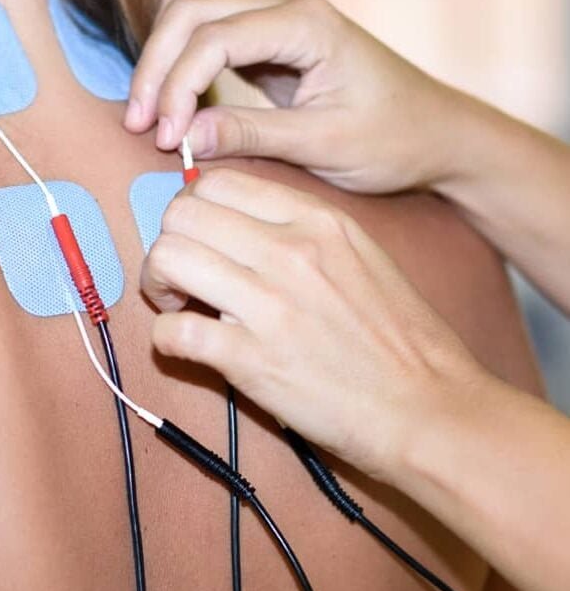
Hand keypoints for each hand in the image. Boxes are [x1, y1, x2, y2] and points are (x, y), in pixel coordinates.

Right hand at [125, 0, 460, 193]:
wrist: (434, 132)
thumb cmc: (393, 139)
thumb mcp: (324, 146)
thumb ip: (252, 136)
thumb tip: (183, 138)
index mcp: (306, 22)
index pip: (212, 38)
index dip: (177, 87)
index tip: (165, 138)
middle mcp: (286, 4)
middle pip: (187, 9)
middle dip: (156, 67)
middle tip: (141, 127)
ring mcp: (275, 14)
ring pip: (189, 11)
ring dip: (162, 60)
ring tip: (151, 117)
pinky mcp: (267, 37)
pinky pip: (205, 33)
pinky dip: (180, 63)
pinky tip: (176, 106)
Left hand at [141, 167, 487, 480]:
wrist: (431, 408)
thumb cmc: (401, 338)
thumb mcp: (360, 255)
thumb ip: (302, 231)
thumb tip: (238, 225)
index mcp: (317, 220)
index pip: (219, 182)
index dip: (194, 209)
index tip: (201, 238)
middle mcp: (290, 251)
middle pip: (182, 215)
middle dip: (169, 241)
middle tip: (182, 275)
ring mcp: (269, 305)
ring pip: (167, 259)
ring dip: (159, 284)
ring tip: (181, 306)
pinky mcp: (252, 361)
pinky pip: (173, 331)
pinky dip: (166, 339)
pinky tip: (187, 347)